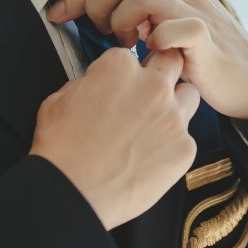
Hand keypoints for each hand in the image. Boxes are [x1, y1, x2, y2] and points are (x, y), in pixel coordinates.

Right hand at [30, 46, 201, 229]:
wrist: (73, 192)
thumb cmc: (61, 148)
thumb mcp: (58, 100)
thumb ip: (86, 84)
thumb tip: (95, 87)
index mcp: (119, 67)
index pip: (129, 55)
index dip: (121, 72)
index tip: (116, 86)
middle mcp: (152, 86)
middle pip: (172, 61)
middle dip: (161, 70)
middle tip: (147, 90)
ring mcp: (173, 118)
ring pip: (189, 95)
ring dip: (175, 103)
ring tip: (153, 124)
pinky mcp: (184, 149)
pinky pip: (186, 137)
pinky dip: (171, 144)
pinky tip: (149, 157)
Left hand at [45, 0, 247, 125]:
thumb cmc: (198, 57)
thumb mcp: (163, 26)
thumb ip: (135, 13)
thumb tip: (88, 12)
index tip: (57, 13)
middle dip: (94, 5)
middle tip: (100, 34)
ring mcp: (197, 9)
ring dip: (121, 22)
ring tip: (126, 45)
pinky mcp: (207, 37)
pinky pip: (171, 28)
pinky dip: (153, 42)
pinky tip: (152, 57)